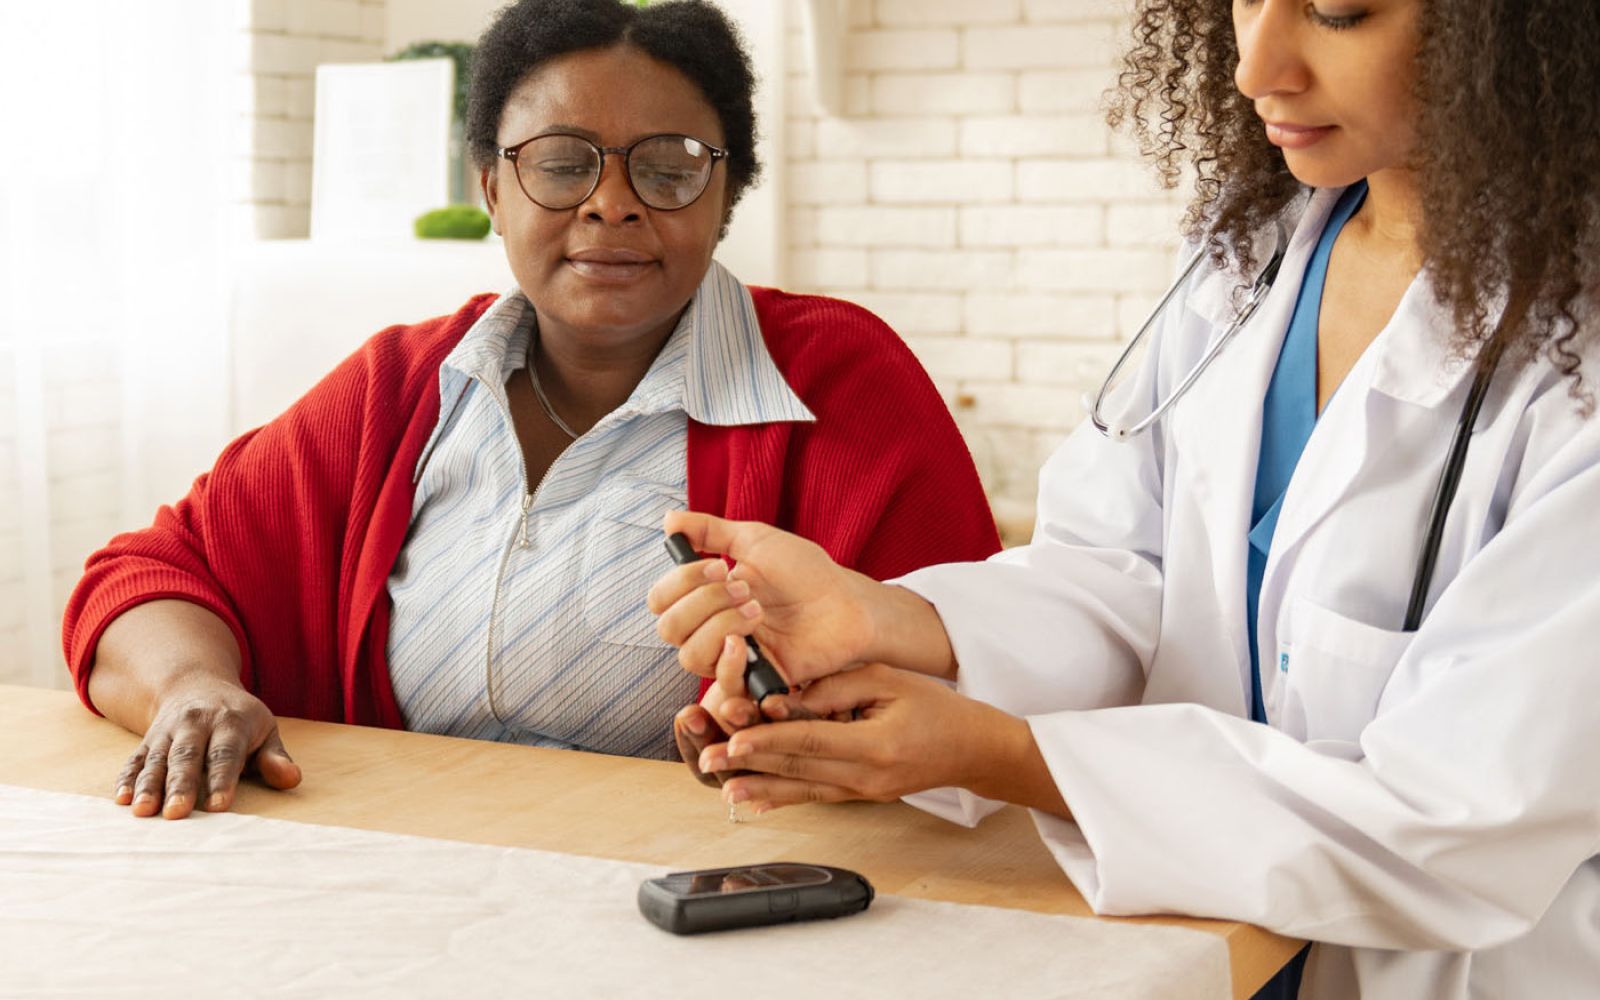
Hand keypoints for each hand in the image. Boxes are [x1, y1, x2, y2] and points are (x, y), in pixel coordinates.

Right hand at [113, 675, 301, 818]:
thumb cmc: (240, 718)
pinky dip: (127, 778)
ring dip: (149, 785)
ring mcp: (168, 731)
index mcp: (230, 721)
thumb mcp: (265, 729)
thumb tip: (291, 778)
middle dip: (181, 785)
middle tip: (177, 813)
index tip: (219, 806)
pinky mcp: (147, 740)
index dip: (223, 779)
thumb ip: (275, 757)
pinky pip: (135, 759)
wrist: (196, 684)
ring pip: (157, 759)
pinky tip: (122, 799)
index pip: (226, 753)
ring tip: (143, 811)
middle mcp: (195, 723)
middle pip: (187, 756)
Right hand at [649, 512, 880, 698]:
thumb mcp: (755, 540)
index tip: (718, 567)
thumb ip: (710, 530)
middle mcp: (712, 629)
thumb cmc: (805, 572)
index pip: (661, 600)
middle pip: (668, 628)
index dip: (679, 582)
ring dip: (719, 626)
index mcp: (706, 597)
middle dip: (703, 602)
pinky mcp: (753, 681)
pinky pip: (721, 683)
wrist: (846, 602)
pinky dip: (728, 660)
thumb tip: (668, 519)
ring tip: (758, 610)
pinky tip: (750, 639)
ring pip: (689, 656)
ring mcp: (731, 657)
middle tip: (746, 588)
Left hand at [692, 664, 1018, 811]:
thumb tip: (785, 699)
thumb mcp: (887, 680)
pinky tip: (757, 801)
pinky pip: (816, 797)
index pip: (810, 742)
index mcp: (874, 744)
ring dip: (759, 787)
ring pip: (801, 790)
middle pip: (797, 769)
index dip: (768, 740)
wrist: (973, 748)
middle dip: (749, 765)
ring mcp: (863, 792)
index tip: (733, 740)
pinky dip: (783, 798)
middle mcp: (865, 776)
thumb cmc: (935, 707)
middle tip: (708, 761)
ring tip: (722, 787)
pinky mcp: (861, 796)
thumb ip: (834, 688)